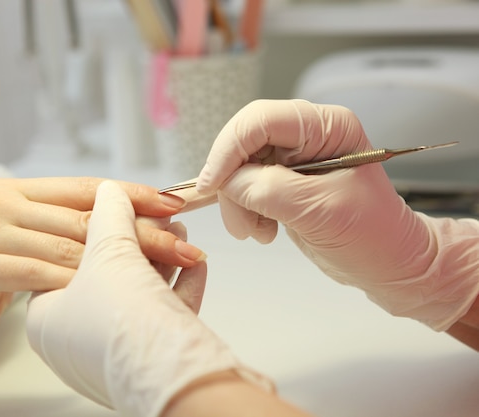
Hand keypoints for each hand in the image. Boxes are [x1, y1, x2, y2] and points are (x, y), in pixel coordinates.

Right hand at [0, 177, 202, 291]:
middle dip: (143, 229)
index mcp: (17, 189)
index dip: (132, 194)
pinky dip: (72, 279)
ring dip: (120, 259)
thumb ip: (23, 215)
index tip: (169, 202)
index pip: (87, 189)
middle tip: (186, 239)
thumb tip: (56, 233)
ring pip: (71, 245)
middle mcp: (14, 207)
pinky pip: (33, 273)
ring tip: (162, 267)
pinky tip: (102, 287)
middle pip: (92, 218)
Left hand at [26, 181, 271, 416]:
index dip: (101, 227)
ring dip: (163, 261)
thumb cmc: (123, 325)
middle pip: (107, 275)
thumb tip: (108, 193)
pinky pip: (158, 316)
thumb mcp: (109, 253)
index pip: (67, 259)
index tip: (126, 209)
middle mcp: (74, 341)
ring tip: (181, 236)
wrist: (174, 379)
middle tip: (160, 220)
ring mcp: (110, 354)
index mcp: (47, 318)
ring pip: (137, 294)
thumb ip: (108, 216)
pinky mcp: (145, 361)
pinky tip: (196, 267)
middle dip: (141, 242)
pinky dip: (177, 288)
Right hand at [196, 99, 478, 330]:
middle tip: (239, 223)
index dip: (228, 150)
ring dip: (239, 203)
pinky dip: (246, 210)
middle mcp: (307, 134)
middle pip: (244, 143)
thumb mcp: (319, 211)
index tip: (211, 186)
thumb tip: (227, 183)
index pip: (261, 120)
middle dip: (233, 184)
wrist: (387, 263)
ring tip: (258, 232)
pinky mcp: (283, 180)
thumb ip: (269, 191)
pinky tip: (264, 230)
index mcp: (327, 126)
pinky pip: (246, 187)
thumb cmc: (371, 236)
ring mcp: (293, 157)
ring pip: (239, 168)